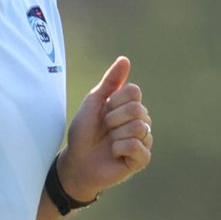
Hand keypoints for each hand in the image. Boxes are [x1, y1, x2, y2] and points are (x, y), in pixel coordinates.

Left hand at [58, 56, 152, 201]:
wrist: (77, 160)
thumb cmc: (84, 131)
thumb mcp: (94, 102)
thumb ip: (110, 81)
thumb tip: (125, 59)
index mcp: (130, 105)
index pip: (134, 91)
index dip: (114, 101)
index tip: (103, 110)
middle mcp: (141, 121)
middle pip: (137, 109)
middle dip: (113, 119)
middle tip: (105, 128)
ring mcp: (143, 140)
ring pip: (138, 127)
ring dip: (116, 135)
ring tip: (109, 142)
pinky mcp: (142, 159)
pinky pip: (136, 146)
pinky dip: (119, 149)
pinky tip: (114, 153)